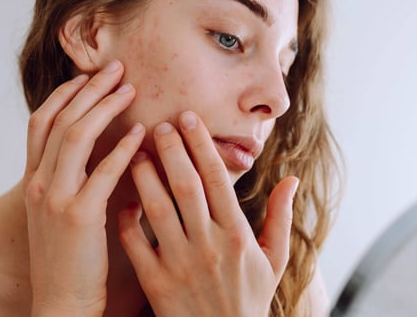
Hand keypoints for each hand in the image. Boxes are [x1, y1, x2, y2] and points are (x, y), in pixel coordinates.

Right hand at [22, 61, 144, 315]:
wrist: (60, 302)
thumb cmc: (66, 260)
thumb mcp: (55, 215)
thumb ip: (69, 183)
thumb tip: (95, 153)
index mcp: (32, 182)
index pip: (41, 123)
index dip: (63, 95)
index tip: (86, 75)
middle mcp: (38, 184)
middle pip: (60, 119)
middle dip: (88, 89)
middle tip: (116, 69)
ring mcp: (55, 198)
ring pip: (76, 136)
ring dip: (105, 107)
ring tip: (129, 90)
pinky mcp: (79, 216)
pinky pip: (102, 171)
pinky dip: (122, 148)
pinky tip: (140, 134)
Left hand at [118, 111, 298, 316]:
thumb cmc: (250, 299)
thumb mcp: (274, 260)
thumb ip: (281, 218)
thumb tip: (291, 178)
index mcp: (237, 234)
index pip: (217, 178)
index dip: (201, 144)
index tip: (188, 118)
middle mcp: (208, 245)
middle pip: (186, 185)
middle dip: (171, 150)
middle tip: (158, 125)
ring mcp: (180, 263)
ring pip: (157, 209)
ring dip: (144, 177)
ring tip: (135, 153)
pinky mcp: (156, 282)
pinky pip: (135, 244)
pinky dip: (127, 221)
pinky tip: (124, 203)